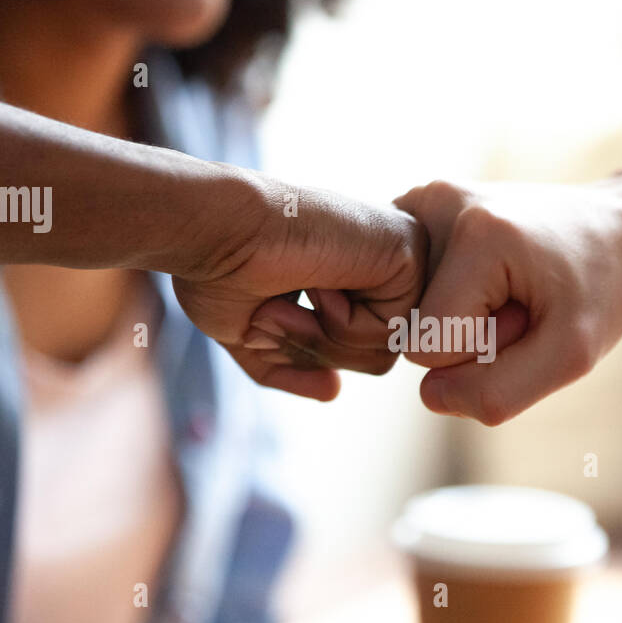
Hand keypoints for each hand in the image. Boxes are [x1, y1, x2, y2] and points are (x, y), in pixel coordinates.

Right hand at [172, 168, 426, 400]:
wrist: (212, 231)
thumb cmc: (220, 271)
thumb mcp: (252, 334)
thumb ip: (293, 364)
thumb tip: (333, 391)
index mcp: (355, 270)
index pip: (359, 350)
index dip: (308, 349)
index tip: (268, 308)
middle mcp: (384, 259)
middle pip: (377, 356)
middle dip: (318, 350)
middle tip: (275, 307)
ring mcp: (402, 254)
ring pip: (384, 352)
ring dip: (324, 339)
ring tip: (292, 293)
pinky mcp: (409, 253)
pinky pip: (389, 334)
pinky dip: (341, 324)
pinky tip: (316, 282)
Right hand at [393, 174, 621, 424]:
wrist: (618, 229)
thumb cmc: (600, 290)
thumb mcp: (571, 356)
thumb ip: (499, 392)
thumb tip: (429, 395)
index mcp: (476, 234)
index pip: (428, 349)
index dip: (480, 354)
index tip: (528, 318)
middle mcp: (437, 202)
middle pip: (415, 327)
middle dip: (469, 332)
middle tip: (524, 301)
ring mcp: (424, 197)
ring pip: (409, 306)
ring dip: (460, 313)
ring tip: (511, 286)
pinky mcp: (419, 203)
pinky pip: (409, 283)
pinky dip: (446, 292)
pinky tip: (487, 274)